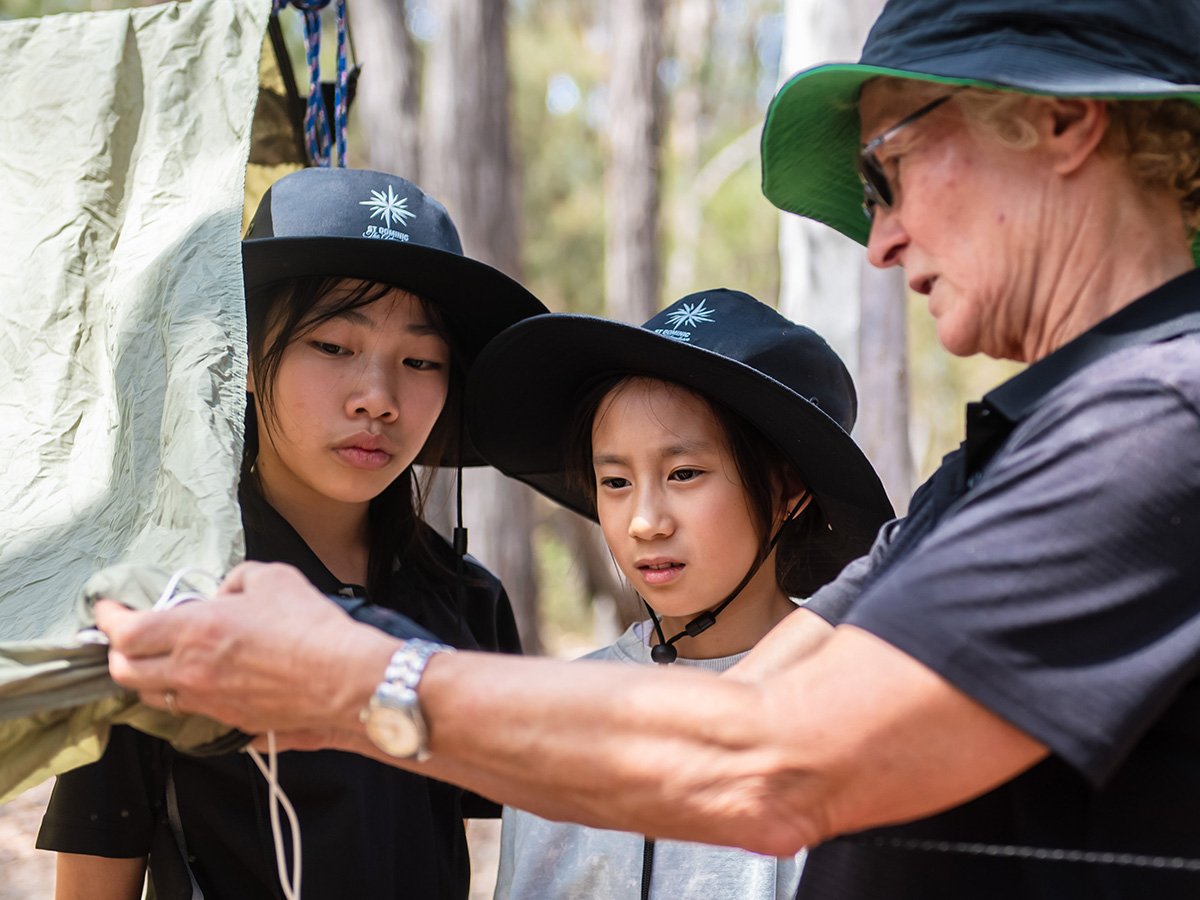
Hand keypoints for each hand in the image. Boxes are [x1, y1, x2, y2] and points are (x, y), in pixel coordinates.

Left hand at [97, 561, 398, 733]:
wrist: (344, 680)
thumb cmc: (310, 625)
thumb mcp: (273, 577)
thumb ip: (236, 581)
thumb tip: (224, 596)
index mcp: (194, 630)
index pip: (125, 632)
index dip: (108, 619)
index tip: (107, 608)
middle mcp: (190, 671)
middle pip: (126, 672)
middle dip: (118, 654)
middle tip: (128, 638)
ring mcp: (208, 702)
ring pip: (154, 697)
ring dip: (148, 677)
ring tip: (159, 661)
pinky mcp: (230, 722)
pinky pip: (189, 710)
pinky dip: (182, 694)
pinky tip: (199, 681)